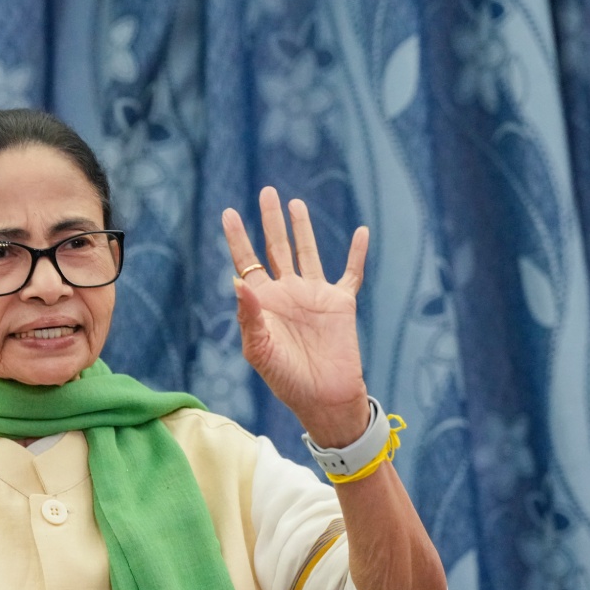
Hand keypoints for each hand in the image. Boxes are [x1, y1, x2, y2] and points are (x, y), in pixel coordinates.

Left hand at [222, 187, 369, 446]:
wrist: (323, 398)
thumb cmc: (286, 379)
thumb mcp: (259, 350)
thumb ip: (249, 315)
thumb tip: (237, 281)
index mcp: (263, 302)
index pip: (246, 262)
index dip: (238, 238)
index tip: (228, 212)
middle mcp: (287, 292)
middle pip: (276, 248)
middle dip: (270, 221)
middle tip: (266, 191)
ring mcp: (315, 295)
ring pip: (308, 252)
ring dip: (302, 228)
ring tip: (295, 203)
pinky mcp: (341, 303)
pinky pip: (351, 272)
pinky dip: (357, 252)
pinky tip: (361, 231)